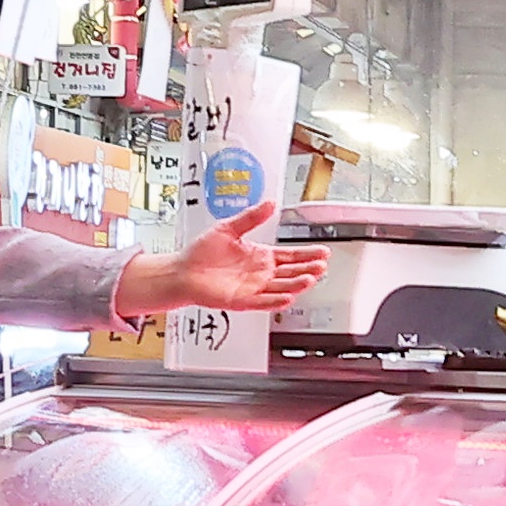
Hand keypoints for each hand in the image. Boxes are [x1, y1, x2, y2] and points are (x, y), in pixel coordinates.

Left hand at [124, 202, 327, 322]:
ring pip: (281, 288)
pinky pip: (263, 302)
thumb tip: (270, 203)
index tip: (323, 252)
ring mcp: (252, 288)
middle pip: (291, 273)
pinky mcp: (241, 300)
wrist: (182, 271)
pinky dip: (275, 301)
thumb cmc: (202, 252)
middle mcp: (260, 274)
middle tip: (321, 266)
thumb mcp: (229, 227)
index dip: (307, 254)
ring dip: (296, 284)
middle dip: (307, 269)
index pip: (290, 256)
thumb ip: (251, 217)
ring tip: (310, 279)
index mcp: (260, 256)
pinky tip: (288, 297)